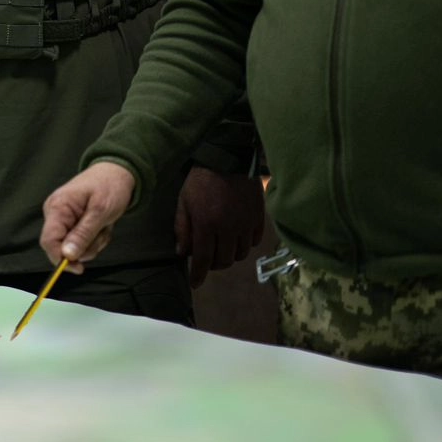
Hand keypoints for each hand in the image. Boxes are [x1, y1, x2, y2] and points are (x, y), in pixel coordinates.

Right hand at [39, 161, 135, 273]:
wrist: (116, 173)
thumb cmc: (109, 186)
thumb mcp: (101, 211)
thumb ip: (83, 234)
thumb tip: (67, 255)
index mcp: (58, 207)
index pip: (49, 241)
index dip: (61, 258)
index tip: (79, 268)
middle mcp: (55, 213)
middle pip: (61, 247)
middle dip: (85, 247)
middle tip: (101, 233)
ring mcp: (63, 219)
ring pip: (74, 248)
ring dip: (93, 243)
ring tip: (103, 226)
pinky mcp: (71, 223)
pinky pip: (81, 243)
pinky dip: (94, 239)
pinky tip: (101, 225)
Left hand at [175, 165, 265, 286]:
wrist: (229, 157)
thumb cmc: (200, 179)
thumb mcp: (184, 201)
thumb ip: (182, 228)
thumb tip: (182, 253)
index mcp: (206, 225)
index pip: (203, 259)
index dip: (198, 275)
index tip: (195, 283)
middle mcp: (228, 229)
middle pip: (223, 261)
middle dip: (213, 264)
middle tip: (207, 258)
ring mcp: (246, 224)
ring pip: (240, 254)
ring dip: (229, 255)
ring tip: (221, 247)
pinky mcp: (259, 218)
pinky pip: (254, 242)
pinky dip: (245, 245)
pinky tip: (237, 238)